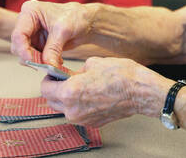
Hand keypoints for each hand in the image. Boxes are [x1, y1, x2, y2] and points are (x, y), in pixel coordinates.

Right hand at [11, 0, 93, 66]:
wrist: (87, 22)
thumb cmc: (76, 17)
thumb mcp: (64, 31)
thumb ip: (53, 49)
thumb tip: (47, 65)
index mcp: (30, 12)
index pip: (18, 34)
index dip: (23, 50)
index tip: (32, 60)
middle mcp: (28, 22)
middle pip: (18, 46)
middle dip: (30, 57)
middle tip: (44, 64)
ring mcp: (32, 34)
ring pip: (24, 54)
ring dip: (37, 61)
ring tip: (54, 62)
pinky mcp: (38, 43)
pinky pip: (34, 57)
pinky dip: (43, 62)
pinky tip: (56, 60)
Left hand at [41, 57, 171, 126]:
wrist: (140, 92)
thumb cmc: (121, 76)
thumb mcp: (93, 63)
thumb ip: (76, 71)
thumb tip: (71, 74)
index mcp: (70, 92)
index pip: (45, 88)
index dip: (48, 79)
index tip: (53, 74)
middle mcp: (73, 109)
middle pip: (51, 101)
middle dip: (55, 90)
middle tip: (64, 79)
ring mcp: (83, 119)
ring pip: (63, 109)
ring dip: (66, 99)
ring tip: (80, 87)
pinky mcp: (93, 123)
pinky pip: (78, 114)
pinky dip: (78, 105)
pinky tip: (90, 94)